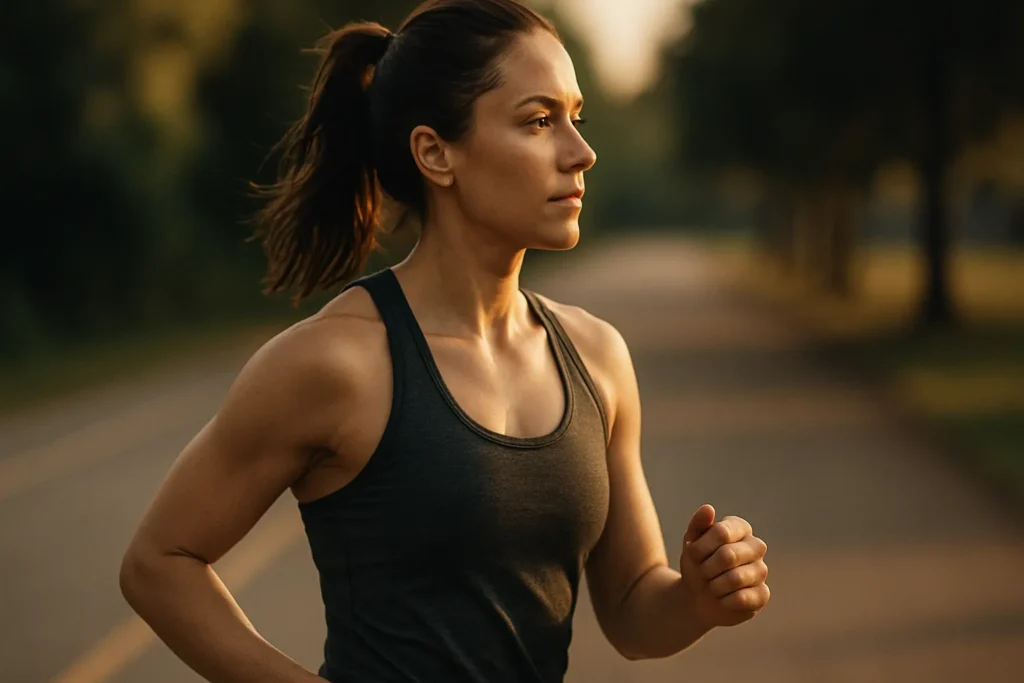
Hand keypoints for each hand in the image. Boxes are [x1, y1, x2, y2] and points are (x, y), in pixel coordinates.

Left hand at [679, 504, 769, 628]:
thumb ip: (698, 524)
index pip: (721, 532)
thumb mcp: (691, 543)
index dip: (701, 548)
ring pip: (735, 579)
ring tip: (711, 586)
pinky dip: (724, 601)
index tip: (692, 554)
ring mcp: (761, 570)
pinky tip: (722, 598)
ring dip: (714, 586)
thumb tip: (709, 509)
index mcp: (740, 527)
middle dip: (706, 568)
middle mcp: (756, 546)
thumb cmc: (697, 564)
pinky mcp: (763, 594)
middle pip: (728, 556)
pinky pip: (741, 598)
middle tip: (702, 573)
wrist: (697, 596)